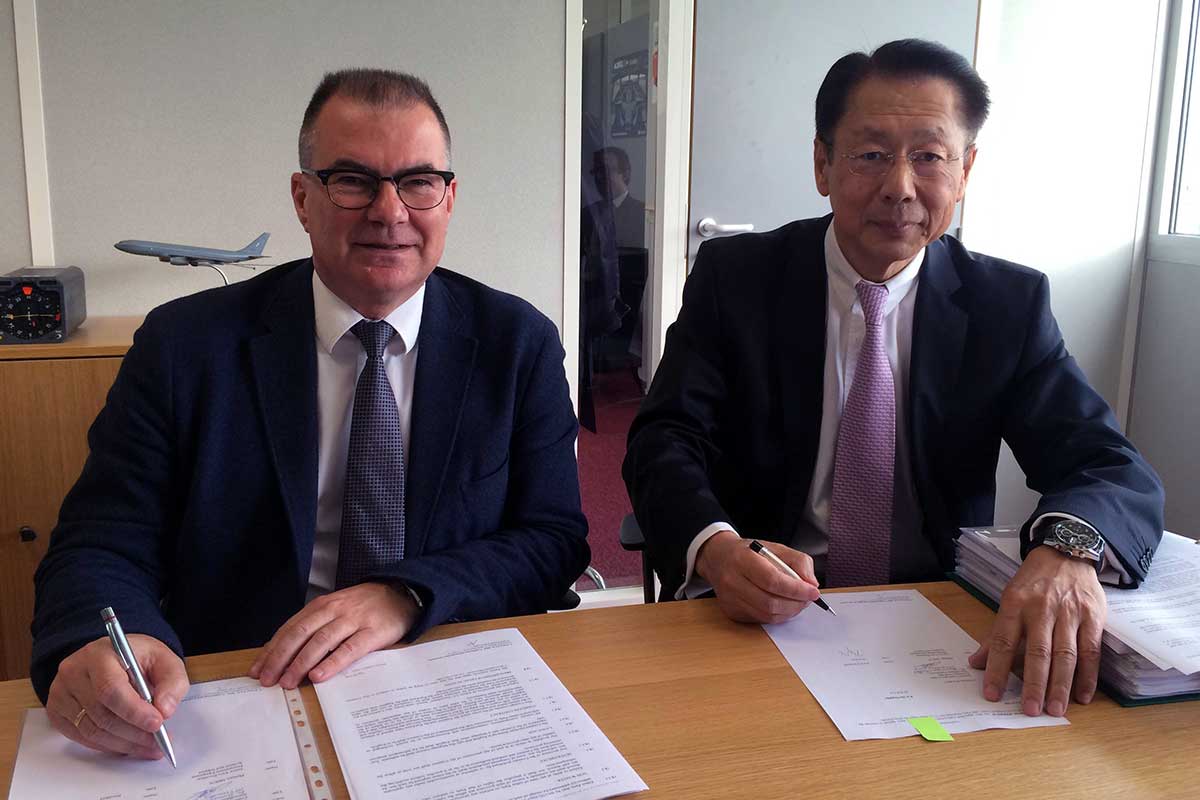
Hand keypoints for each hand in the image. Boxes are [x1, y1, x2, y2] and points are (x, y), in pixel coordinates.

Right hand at [46, 634, 187, 758]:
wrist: (112, 655)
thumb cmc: (137, 657)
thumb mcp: (164, 660)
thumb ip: (171, 682)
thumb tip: (165, 710)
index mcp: (100, 654)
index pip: (111, 688)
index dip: (134, 711)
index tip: (157, 724)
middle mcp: (74, 672)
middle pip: (102, 714)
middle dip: (134, 733)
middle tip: (158, 742)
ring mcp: (61, 693)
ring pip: (92, 730)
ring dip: (124, 744)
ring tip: (148, 747)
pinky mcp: (57, 710)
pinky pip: (82, 737)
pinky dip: (107, 746)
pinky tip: (127, 745)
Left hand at [249, 582, 419, 688]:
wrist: (402, 592)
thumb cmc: (365, 606)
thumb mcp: (336, 609)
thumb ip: (315, 626)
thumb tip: (286, 654)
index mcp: (321, 606)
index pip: (290, 628)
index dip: (271, 650)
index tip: (256, 670)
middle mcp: (334, 610)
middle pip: (300, 634)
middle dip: (280, 658)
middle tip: (267, 680)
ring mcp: (354, 620)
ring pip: (321, 642)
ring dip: (300, 663)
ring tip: (288, 683)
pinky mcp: (373, 632)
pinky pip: (349, 649)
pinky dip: (332, 663)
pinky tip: (319, 676)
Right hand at [696, 531, 820, 623]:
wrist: (719, 558)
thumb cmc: (748, 553)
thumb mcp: (775, 547)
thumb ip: (798, 561)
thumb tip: (811, 584)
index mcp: (742, 559)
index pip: (773, 580)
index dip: (796, 589)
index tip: (813, 592)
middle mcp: (732, 580)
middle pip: (770, 602)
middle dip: (796, 604)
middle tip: (808, 598)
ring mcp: (730, 599)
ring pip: (767, 615)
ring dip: (789, 612)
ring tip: (797, 602)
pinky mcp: (731, 612)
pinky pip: (761, 619)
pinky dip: (777, 615)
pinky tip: (782, 605)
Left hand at [968, 546, 1106, 715]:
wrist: (1066, 553)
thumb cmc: (1033, 582)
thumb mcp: (1009, 599)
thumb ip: (996, 633)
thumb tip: (976, 662)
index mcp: (1015, 604)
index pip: (1002, 641)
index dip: (996, 669)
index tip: (992, 694)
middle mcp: (1042, 609)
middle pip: (1037, 652)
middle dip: (1034, 684)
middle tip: (1031, 710)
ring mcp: (1070, 613)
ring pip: (1065, 655)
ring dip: (1060, 685)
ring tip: (1056, 709)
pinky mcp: (1094, 617)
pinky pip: (1091, 651)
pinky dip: (1088, 676)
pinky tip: (1082, 695)